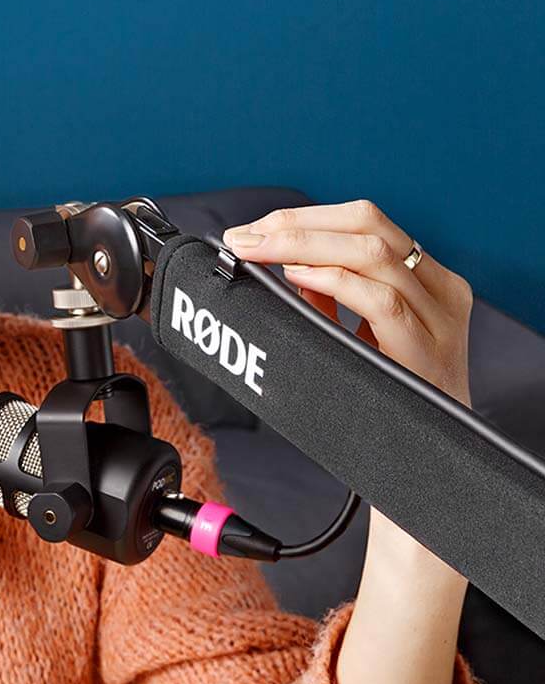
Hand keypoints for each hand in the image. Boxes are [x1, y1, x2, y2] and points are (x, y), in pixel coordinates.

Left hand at [222, 199, 474, 407]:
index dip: (303, 218)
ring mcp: (439, 319)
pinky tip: (296, 279)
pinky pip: (382, 301)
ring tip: (258, 253)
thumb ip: (328, 299)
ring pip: (374, 253)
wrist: (421, 465)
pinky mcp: (428, 352)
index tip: (253, 229)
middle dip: (295, 224)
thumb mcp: (357, 337)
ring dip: (302, 246)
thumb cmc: (385, 402)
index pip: (365, 222)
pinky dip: (333, 282)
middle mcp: (440, 291)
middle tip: (243, 237)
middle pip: (369, 224)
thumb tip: (277, 264)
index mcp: (427, 280)